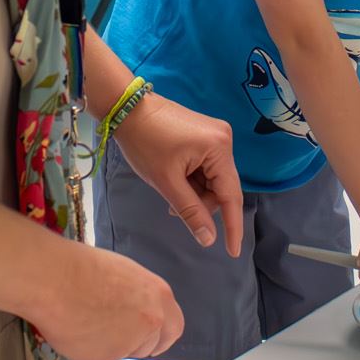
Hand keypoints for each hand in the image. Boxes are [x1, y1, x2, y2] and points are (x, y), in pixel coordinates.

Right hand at [36, 245, 183, 359]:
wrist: (55, 278)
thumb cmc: (81, 268)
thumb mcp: (124, 274)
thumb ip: (138, 297)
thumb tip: (133, 309)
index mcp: (158, 296)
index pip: (173, 327)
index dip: (159, 335)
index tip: (151, 338)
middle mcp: (151, 321)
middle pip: (149, 345)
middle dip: (133, 342)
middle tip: (110, 330)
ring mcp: (130, 342)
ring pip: (123, 352)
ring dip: (109, 344)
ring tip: (85, 319)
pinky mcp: (107, 358)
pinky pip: (99, 358)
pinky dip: (87, 348)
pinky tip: (74, 328)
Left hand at [112, 92, 245, 257]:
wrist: (127, 108)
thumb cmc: (144, 142)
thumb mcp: (166, 182)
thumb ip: (190, 211)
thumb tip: (209, 239)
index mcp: (219, 147)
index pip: (231, 195)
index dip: (232, 226)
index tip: (232, 251)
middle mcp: (224, 138)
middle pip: (221, 187)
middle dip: (201, 203)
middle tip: (174, 211)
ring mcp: (215, 134)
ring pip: (212, 178)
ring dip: (195, 192)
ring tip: (169, 192)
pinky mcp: (204, 134)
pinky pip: (206, 166)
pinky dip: (192, 179)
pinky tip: (175, 181)